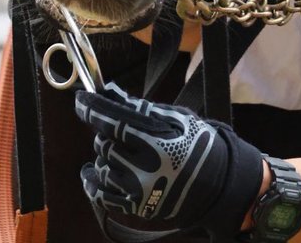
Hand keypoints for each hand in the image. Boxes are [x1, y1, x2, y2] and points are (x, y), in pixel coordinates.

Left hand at [74, 83, 262, 236]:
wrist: (219, 184)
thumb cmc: (198, 144)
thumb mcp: (175, 117)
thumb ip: (140, 108)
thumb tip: (109, 93)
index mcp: (155, 139)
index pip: (110, 119)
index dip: (91, 108)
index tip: (81, 100)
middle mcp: (144, 166)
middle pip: (104, 141)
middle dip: (107, 131)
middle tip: (121, 130)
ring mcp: (139, 189)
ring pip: (102, 164)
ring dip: (106, 154)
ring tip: (121, 150)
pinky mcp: (137, 207)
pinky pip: (102, 195)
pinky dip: (92, 181)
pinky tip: (90, 172)